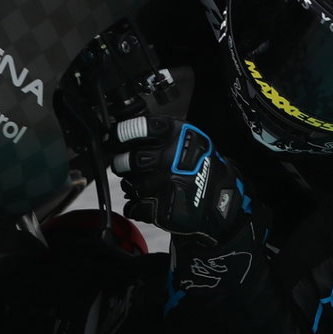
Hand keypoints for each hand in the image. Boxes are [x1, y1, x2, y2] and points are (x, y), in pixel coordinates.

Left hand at [111, 117, 251, 248]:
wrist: (221, 200)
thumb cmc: (200, 166)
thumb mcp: (186, 138)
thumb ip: (158, 131)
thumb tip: (122, 124)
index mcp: (175, 136)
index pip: (136, 128)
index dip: (119, 134)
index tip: (111, 138)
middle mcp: (168, 158)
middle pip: (128, 160)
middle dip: (122, 164)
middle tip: (127, 166)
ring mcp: (165, 184)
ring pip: (130, 184)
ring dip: (133, 186)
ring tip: (147, 184)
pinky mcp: (163, 208)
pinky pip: (134, 207)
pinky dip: (137, 206)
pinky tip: (149, 202)